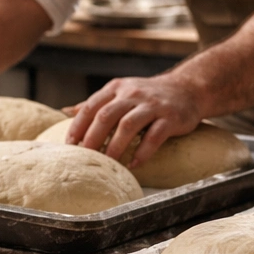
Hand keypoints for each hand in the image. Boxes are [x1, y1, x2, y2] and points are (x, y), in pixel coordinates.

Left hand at [66, 73, 203, 166]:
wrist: (187, 89)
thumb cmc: (148, 95)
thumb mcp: (120, 92)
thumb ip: (96, 103)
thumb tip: (65, 111)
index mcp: (117, 88)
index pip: (91, 106)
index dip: (78, 126)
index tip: (69, 145)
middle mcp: (132, 94)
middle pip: (106, 116)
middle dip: (93, 138)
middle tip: (85, 157)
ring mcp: (152, 105)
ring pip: (128, 125)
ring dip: (115, 146)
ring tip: (108, 163)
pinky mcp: (171, 117)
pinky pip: (154, 136)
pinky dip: (142, 152)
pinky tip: (134, 165)